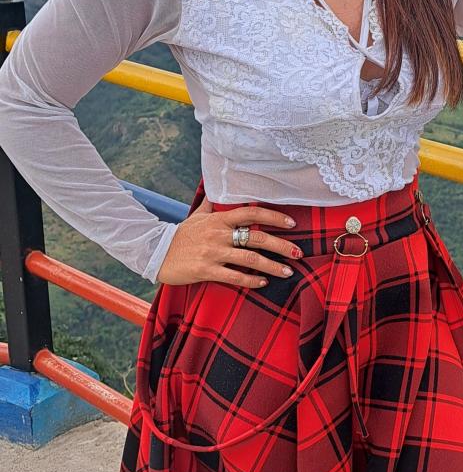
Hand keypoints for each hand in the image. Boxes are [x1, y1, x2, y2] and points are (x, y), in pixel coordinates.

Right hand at [156, 198, 302, 287]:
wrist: (155, 253)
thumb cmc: (180, 235)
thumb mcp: (196, 215)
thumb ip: (211, 204)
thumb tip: (215, 188)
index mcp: (219, 219)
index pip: (251, 213)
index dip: (274, 217)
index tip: (292, 224)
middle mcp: (218, 234)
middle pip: (257, 238)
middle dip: (281, 246)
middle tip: (299, 253)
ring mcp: (212, 253)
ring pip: (249, 260)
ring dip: (272, 266)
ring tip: (288, 272)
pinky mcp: (205, 270)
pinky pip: (233, 277)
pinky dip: (251, 281)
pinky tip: (264, 283)